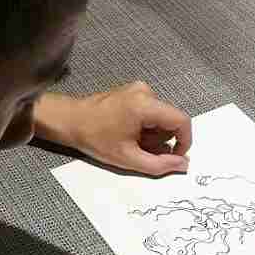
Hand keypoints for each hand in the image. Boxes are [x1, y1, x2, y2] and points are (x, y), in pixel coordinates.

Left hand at [69, 81, 191, 175]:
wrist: (70, 121)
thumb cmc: (95, 139)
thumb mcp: (128, 158)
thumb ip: (159, 164)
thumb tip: (183, 165)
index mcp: (145, 105)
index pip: (181, 121)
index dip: (184, 142)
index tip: (175, 157)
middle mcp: (146, 92)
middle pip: (170, 120)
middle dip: (161, 140)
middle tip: (140, 150)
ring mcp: (139, 89)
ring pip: (160, 118)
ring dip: (151, 134)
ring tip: (130, 142)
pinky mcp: (133, 92)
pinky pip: (151, 112)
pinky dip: (145, 126)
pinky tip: (127, 132)